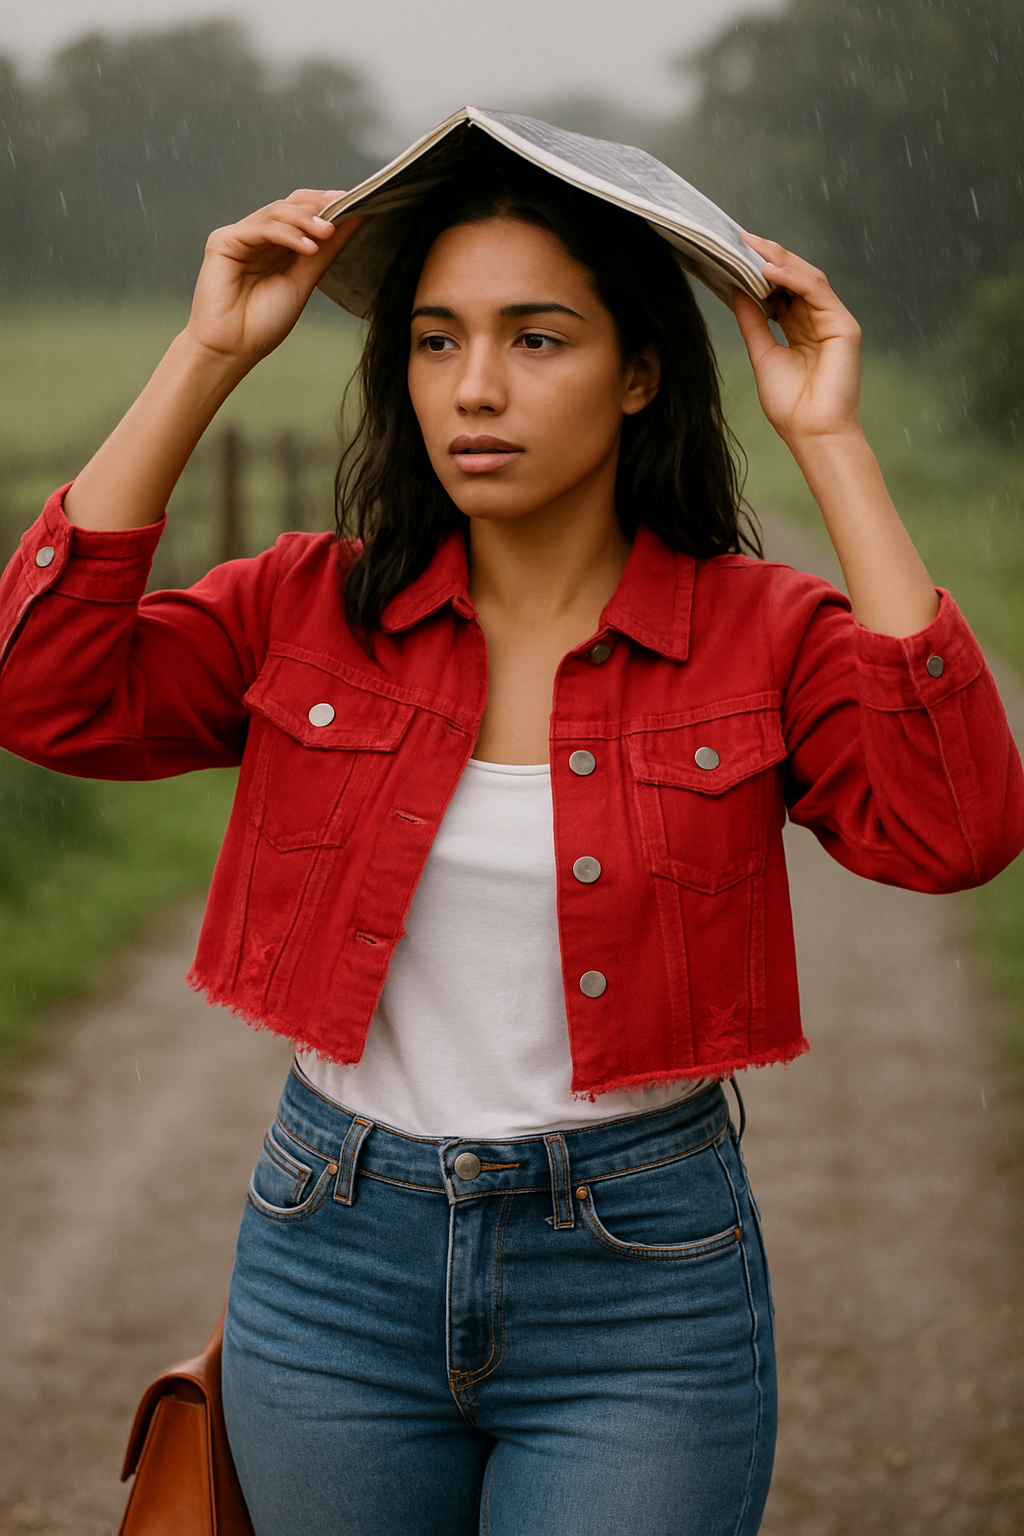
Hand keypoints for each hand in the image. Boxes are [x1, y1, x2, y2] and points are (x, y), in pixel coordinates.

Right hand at [184, 191, 362, 371]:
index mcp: (277, 247)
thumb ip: (326, 251)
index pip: (302, 213)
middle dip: (318, 205)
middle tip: (344, 209)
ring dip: (305, 220)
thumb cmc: (263, 324)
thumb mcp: (304, 282)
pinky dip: (287, 234)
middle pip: (289, 204)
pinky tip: (308, 247)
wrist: (232, 348)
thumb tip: (354, 220)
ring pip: (276, 212)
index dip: (326, 204)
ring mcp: (240, 237)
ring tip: (327, 233)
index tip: (355, 202)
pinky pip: (261, 228)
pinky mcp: (223, 241)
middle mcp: (258, 238)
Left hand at [733, 235, 862, 447]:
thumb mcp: (762, 355)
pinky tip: (770, 271)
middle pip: (795, 279)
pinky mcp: (843, 326)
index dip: (760, 272)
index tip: (735, 254)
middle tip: (743, 240)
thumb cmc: (791, 407)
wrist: (812, 434)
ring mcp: (833, 322)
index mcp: (801, 329)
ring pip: (808, 279)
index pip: (782, 291)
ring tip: (753, 248)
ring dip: (780, 261)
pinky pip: (817, 292)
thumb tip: (736, 293)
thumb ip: (753, 323)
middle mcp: (818, 321)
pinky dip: (794, 278)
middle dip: (769, 258)